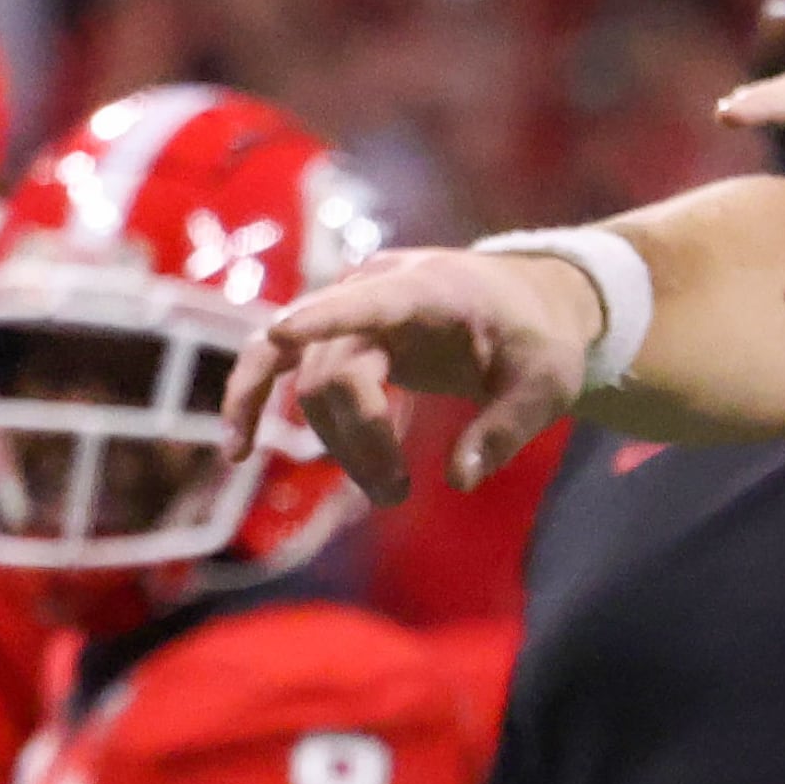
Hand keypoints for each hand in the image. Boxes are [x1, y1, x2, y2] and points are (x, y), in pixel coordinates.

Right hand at [222, 249, 603, 503]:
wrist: (528, 301)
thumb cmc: (539, 339)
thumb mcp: (548, 384)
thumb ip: (508, 428)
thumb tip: (460, 479)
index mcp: (431, 288)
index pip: (371, 300)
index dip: (324, 318)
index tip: (281, 333)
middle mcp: (376, 287)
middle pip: (336, 372)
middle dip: (361, 442)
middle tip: (398, 496)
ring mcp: (347, 306)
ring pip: (312, 385)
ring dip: (338, 445)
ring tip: (386, 491)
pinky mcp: (334, 331)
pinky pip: (276, 363)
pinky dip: (253, 399)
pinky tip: (237, 450)